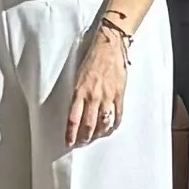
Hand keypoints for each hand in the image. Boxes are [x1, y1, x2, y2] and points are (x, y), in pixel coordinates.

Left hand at [65, 25, 129, 149]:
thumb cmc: (92, 59)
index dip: (71, 133)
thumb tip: (76, 111)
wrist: (109, 46)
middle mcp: (93, 96)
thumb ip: (78, 94)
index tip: (69, 142)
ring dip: (99, 133)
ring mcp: (107, 96)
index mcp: (79, 91)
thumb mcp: (78, 76)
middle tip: (82, 143)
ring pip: (103, 123)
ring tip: (96, 137)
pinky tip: (111, 128)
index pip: (73, 118)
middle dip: (85, 137)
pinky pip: (118, 115)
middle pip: (88, 124)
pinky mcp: (119, 94)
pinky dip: (114, 124)